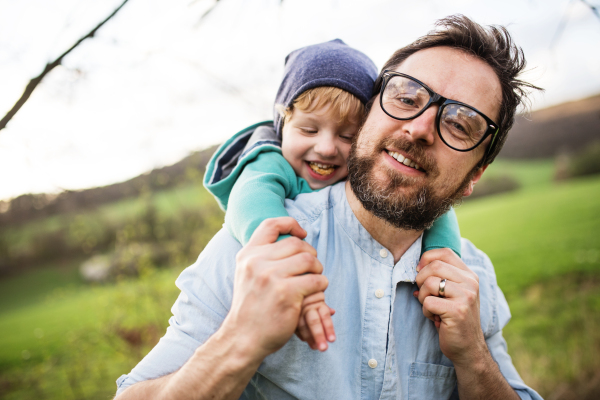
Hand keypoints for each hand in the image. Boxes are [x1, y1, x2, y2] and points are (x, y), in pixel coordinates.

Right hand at [221, 217, 329, 360]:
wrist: (242, 338)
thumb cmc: (251, 307)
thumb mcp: (248, 274)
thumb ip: (263, 257)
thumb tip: (294, 237)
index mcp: (248, 254)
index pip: (271, 224)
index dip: (291, 224)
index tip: (302, 234)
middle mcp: (257, 261)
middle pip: (296, 243)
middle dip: (310, 254)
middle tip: (312, 267)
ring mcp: (271, 276)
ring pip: (309, 260)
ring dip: (318, 269)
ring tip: (316, 279)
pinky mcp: (286, 293)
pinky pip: (316, 280)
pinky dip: (321, 285)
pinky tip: (315, 293)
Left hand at [414, 248, 486, 367]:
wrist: (468, 347)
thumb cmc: (454, 318)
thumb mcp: (451, 293)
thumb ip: (439, 278)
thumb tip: (415, 268)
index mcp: (469, 275)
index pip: (445, 252)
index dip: (426, 259)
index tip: (420, 271)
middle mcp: (470, 283)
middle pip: (434, 266)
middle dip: (420, 279)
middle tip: (424, 294)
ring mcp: (466, 296)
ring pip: (429, 283)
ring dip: (422, 297)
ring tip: (431, 308)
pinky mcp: (458, 311)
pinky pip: (428, 302)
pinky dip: (426, 311)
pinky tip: (436, 319)